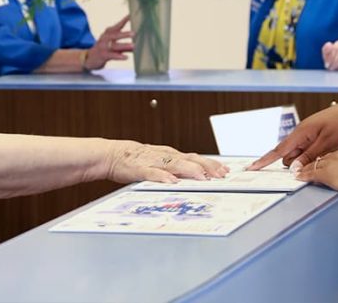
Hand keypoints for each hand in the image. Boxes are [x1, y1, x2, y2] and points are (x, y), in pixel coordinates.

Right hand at [84, 15, 132, 69]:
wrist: (89, 58)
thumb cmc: (104, 50)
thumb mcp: (114, 46)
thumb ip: (124, 46)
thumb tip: (136, 46)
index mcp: (108, 33)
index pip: (117, 26)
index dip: (124, 20)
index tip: (131, 16)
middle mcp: (105, 38)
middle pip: (115, 35)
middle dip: (124, 34)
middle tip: (134, 33)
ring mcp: (103, 47)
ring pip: (114, 45)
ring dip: (124, 45)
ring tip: (133, 46)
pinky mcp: (103, 55)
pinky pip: (112, 55)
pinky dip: (119, 56)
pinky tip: (126, 57)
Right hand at [106, 141, 228, 183]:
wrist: (112, 155)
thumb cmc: (137, 160)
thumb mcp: (159, 162)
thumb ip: (175, 169)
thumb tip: (195, 178)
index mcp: (171, 155)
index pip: (196, 158)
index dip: (211, 164)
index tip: (225, 170)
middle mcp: (165, 156)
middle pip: (190, 159)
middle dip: (207, 167)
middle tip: (221, 175)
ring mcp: (153, 161)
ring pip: (175, 164)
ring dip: (190, 170)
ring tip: (203, 177)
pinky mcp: (140, 168)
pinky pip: (153, 173)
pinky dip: (163, 177)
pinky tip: (171, 182)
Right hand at [247, 97, 337, 170]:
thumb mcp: (327, 143)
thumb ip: (310, 156)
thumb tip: (294, 168)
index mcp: (301, 133)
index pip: (278, 150)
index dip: (265, 160)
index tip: (252, 168)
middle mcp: (302, 133)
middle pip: (291, 156)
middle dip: (300, 162)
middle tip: (321, 154)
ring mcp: (309, 135)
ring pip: (302, 155)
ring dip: (312, 158)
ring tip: (331, 148)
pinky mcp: (317, 137)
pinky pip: (311, 151)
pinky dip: (319, 154)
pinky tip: (333, 147)